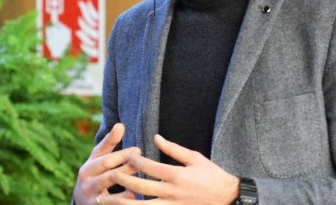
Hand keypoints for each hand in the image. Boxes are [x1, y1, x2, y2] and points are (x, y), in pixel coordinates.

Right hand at [72, 123, 141, 204]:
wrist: (81, 202)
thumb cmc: (94, 175)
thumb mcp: (97, 159)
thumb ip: (109, 143)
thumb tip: (120, 124)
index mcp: (88, 167)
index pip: (105, 159)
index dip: (122, 155)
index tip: (138, 150)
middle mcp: (86, 182)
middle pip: (110, 175)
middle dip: (127, 168)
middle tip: (143, 164)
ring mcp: (90, 197)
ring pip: (111, 193)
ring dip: (127, 185)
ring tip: (141, 180)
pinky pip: (110, 204)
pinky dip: (123, 200)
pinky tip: (135, 196)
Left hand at [110, 134, 239, 203]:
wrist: (226, 197)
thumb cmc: (211, 175)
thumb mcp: (194, 157)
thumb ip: (173, 149)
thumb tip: (156, 138)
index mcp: (177, 175)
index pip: (150, 167)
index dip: (135, 160)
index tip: (126, 155)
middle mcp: (172, 192)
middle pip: (141, 186)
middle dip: (124, 180)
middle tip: (111, 174)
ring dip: (124, 202)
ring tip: (109, 199)